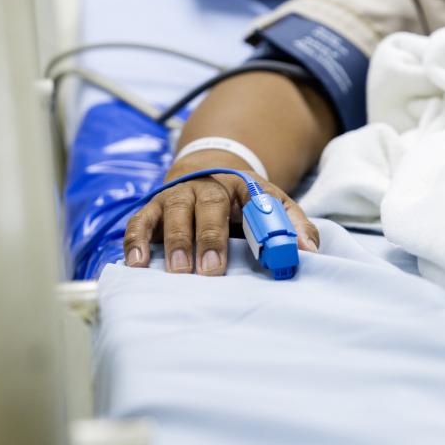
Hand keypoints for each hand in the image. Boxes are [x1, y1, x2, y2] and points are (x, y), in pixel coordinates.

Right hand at [122, 150, 319, 274]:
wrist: (207, 173)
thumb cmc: (244, 202)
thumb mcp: (273, 205)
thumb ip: (292, 225)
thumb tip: (308, 251)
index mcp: (241, 185)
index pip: (252, 197)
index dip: (257, 217)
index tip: (264, 241)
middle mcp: (206, 185)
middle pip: (208, 205)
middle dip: (209, 238)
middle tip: (211, 271)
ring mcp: (177, 195)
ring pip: (174, 211)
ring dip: (176, 241)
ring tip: (178, 271)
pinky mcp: (152, 209)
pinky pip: (140, 221)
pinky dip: (136, 240)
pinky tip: (137, 263)